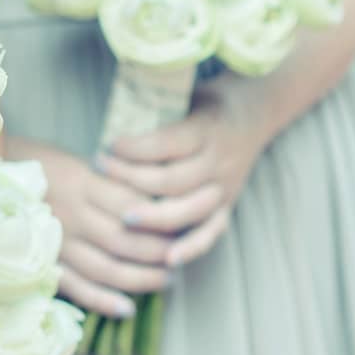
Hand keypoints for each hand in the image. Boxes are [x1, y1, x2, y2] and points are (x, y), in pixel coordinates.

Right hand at [7, 136, 173, 317]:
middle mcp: (70, 213)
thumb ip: (108, 183)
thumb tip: (150, 203)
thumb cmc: (35, 165)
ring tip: (164, 281)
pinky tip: (125, 308)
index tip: (182, 225)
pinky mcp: (41, 260)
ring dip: (139, 278)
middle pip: (125, 239)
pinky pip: (75, 286)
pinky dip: (101, 301)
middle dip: (157, 252)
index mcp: (82, 182)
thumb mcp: (74, 161)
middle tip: (179, 257)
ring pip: (105, 267)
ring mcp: (54, 241)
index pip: (133, 205)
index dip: (161, 219)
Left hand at [98, 80, 269, 268]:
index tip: (108, 146)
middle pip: (171, 181)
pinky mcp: (228, 206)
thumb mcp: (184, 96)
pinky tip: (168, 259)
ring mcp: (225, 187)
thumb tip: (110, 125)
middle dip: (131, 180)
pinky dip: (191, 248)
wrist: (254, 111)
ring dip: (152, 218)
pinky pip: (211, 232)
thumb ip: (155, 111)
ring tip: (121, 217)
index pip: (167, 144)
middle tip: (99, 172)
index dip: (134, 149)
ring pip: (187, 210)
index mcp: (206, 130)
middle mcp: (219, 161)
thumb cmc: (203, 103)